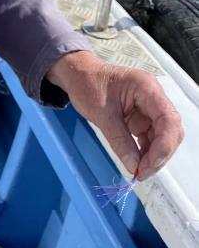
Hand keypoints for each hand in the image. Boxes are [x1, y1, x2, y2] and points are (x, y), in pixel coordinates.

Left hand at [47, 51, 183, 180]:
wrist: (77, 74)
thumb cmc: (87, 84)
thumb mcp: (101, 114)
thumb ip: (119, 140)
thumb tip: (134, 166)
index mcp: (146, 88)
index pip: (168, 120)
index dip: (164, 146)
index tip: (148, 165)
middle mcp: (153, 97)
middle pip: (170, 131)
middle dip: (159, 154)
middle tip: (142, 172)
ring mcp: (148, 107)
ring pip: (162, 137)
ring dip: (153, 155)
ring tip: (138, 170)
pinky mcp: (142, 116)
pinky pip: (150, 137)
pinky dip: (145, 151)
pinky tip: (136, 161)